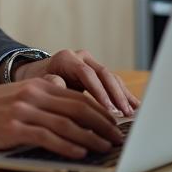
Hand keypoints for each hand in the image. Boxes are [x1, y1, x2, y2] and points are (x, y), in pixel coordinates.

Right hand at [0, 77, 122, 158]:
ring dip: (91, 137)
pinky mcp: (15, 128)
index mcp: (39, 85)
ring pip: (67, 123)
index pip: (79, 97)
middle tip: (118, 137)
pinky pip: (48, 137)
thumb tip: (67, 95)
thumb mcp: (19, 94)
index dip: (100, 111)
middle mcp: (34, 94)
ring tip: (106, 147)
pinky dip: (67, 146)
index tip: (115, 124)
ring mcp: (25, 111)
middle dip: (103, 123)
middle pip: (79, 108)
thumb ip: (44, 94)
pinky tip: (80, 152)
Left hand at [13, 50, 140, 115]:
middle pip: (103, 74)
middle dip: (115, 96)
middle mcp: (81, 57)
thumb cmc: (36, 84)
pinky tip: (135, 106)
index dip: (99, 92)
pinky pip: (114, 82)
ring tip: (132, 112)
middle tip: (124, 113)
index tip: (108, 110)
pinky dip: (124, 94)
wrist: (37, 77)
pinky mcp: (98, 73)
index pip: (86, 74)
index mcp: (66, 58)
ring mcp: (91, 64)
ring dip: (123, 96)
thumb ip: (52, 85)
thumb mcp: (39, 85)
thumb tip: (62, 89)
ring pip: (112, 78)